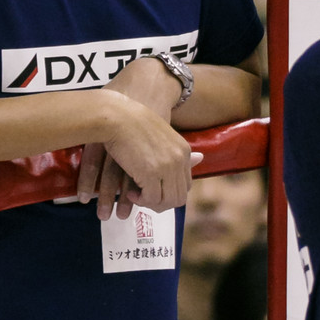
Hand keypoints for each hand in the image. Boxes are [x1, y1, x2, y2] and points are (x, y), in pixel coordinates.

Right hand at [77, 59, 195, 221]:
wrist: (116, 115)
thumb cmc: (132, 122)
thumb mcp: (160, 135)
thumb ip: (178, 150)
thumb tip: (202, 158)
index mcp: (184, 150)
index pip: (185, 184)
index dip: (168, 191)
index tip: (150, 189)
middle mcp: (180, 159)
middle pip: (179, 196)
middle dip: (161, 203)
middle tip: (142, 198)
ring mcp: (166, 167)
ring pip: (167, 201)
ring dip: (151, 204)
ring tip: (135, 197)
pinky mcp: (150, 173)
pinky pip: (151, 199)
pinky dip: (140, 201)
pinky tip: (129, 194)